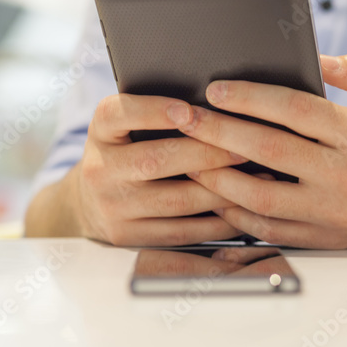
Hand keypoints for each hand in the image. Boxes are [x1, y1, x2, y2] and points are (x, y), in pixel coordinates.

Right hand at [72, 94, 244, 245]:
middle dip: (207, 153)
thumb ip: (155, 116)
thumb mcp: (124, 128)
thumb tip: (216, 109)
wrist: (91, 204)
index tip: (188, 110)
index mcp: (100, 132)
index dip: (153, 111)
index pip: (118, 114)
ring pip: (177, 200)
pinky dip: (218, 221)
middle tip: (245, 147)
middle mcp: (99, 170)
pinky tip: (243, 209)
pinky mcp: (129, 237)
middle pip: (155, 160)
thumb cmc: (126, 153)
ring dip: (222, 189)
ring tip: (255, 177)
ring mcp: (112, 207)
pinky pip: (182, 231)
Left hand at [169, 53, 346, 248]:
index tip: (215, 88)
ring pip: (261, 196)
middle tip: (184, 116)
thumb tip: (316, 58)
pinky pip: (268, 227)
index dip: (251, 97)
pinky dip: (236, 212)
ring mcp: (332, 212)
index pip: (295, 110)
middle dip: (219, 131)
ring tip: (188, 157)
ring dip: (218, 177)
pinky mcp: (323, 238)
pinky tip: (214, 192)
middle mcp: (345, 176)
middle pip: (269, 150)